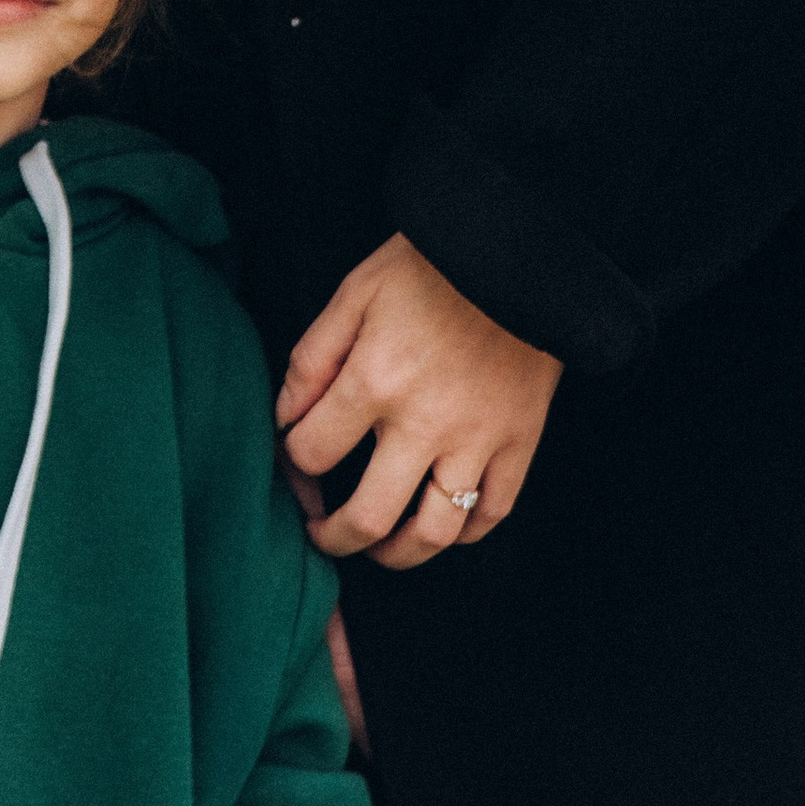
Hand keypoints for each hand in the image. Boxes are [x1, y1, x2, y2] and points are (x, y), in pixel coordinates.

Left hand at [277, 233, 560, 568]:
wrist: (517, 250)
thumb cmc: (429, 266)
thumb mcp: (354, 293)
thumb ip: (312, 358)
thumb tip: (284, 419)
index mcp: (375, 380)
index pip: (312, 452)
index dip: (289, 461)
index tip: (291, 457)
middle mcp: (424, 423)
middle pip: (368, 516)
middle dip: (333, 537)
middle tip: (320, 534)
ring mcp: (477, 439)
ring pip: (434, 533)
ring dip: (398, 555)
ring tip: (378, 546)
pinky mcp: (519, 441)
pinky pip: (492, 512)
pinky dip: (464, 530)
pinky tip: (440, 523)